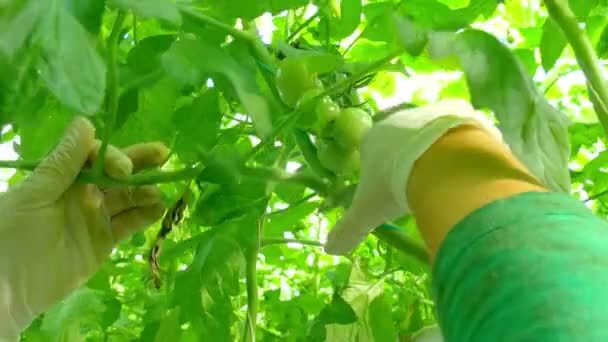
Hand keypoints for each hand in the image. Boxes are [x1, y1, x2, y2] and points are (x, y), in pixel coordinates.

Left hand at [0, 117, 167, 337]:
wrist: (6, 290)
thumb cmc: (11, 236)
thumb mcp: (35, 195)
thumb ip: (64, 163)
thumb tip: (84, 122)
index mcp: (61, 178)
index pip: (95, 156)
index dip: (112, 157)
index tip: (123, 169)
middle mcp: (80, 193)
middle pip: (115, 173)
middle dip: (139, 163)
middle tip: (164, 154)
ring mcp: (93, 218)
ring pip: (126, 198)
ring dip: (144, 191)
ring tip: (158, 193)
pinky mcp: (103, 242)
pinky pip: (127, 224)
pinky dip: (145, 216)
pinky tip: (159, 209)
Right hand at [324, 100, 503, 254]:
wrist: (442, 161)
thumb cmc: (396, 183)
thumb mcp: (369, 211)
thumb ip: (349, 229)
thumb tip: (329, 249)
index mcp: (373, 139)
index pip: (370, 149)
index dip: (379, 167)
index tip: (389, 187)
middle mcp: (398, 120)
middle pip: (400, 138)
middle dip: (407, 157)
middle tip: (419, 183)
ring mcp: (429, 113)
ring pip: (429, 132)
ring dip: (434, 150)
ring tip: (446, 178)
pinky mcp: (459, 112)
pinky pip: (459, 128)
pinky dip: (461, 144)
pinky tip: (466, 165)